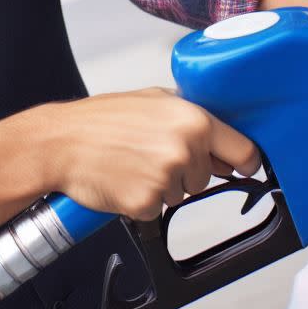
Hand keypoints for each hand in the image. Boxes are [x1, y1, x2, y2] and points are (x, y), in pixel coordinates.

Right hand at [40, 87, 260, 220]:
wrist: (62, 143)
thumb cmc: (103, 120)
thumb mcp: (154, 99)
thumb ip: (192, 117)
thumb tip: (221, 142)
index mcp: (193, 120)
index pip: (244, 151)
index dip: (245, 162)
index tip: (244, 168)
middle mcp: (185, 148)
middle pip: (207, 176)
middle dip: (186, 170)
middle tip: (152, 152)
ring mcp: (166, 178)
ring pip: (182, 193)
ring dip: (162, 185)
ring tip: (134, 162)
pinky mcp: (147, 203)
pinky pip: (157, 209)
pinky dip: (142, 200)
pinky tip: (124, 178)